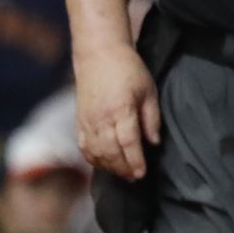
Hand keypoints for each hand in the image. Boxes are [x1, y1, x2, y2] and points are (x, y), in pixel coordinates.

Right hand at [75, 43, 160, 180]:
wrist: (99, 54)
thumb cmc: (129, 70)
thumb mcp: (149, 90)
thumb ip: (152, 118)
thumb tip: (154, 143)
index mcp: (121, 109)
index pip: (128, 142)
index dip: (135, 161)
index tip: (142, 174)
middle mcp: (101, 118)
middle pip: (110, 152)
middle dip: (123, 168)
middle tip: (134, 177)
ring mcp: (87, 120)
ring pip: (95, 152)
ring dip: (108, 167)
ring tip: (122, 173)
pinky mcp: (79, 120)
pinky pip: (83, 146)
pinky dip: (93, 158)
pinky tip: (104, 164)